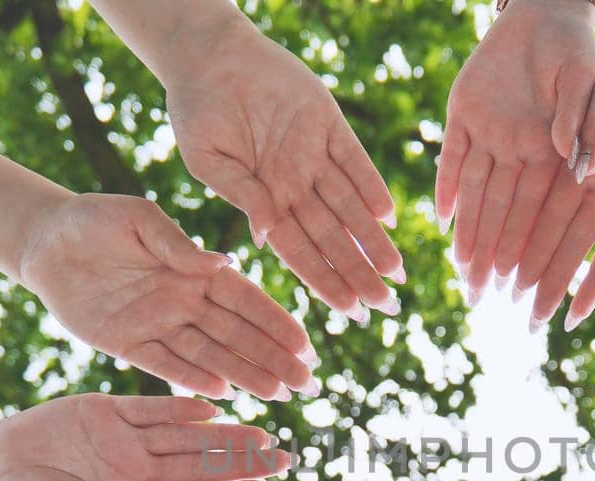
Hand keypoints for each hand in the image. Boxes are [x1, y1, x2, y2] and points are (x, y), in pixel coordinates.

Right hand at [0, 394, 289, 480]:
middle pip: (201, 466)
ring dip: (224, 434)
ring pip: (187, 435)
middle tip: (286, 461)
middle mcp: (140, 469)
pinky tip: (215, 403)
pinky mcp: (109, 408)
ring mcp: (127, 438)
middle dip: (242, 465)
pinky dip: (181, 403)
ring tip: (263, 433)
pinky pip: (152, 405)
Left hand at [16, 193, 319, 399]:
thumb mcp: (137, 220)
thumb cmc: (94, 220)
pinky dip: (192, 380)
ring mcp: (156, 326)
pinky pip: (164, 366)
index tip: (304, 343)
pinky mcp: (126, 344)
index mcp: (193, 270)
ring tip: (277, 394)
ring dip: (244, 375)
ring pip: (209, 355)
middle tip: (306, 382)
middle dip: (273, 358)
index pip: (244, 299)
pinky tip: (222, 394)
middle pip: (236, 335)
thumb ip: (178, 245)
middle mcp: (182, 302)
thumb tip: (224, 264)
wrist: (44, 241)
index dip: (275, 322)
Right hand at [164, 17, 403, 320]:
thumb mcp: (207, 159)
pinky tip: (389, 216)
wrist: (209, 55)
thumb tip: (264, 240)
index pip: (301, 252)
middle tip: (386, 306)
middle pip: (333, 238)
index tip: (348, 312)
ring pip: (351, 207)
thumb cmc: (197, 110)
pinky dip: (372, 186)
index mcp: (265, 200)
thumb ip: (240, 196)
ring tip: (397, 273)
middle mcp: (295, 184)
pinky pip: (355, 160)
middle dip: (359, 273)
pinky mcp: (329, 122)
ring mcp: (314, 155)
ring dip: (374, 240)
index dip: (325, 282)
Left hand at [437, 0, 594, 304]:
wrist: (543, 10)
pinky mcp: (461, 111)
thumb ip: (579, 122)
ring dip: (469, 233)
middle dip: (493, 256)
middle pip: (502, 213)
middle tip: (483, 298)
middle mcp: (516, 150)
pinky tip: (442, 221)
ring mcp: (487, 133)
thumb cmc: (574, 46)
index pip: (537, 210)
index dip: (528, 247)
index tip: (521, 285)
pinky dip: (446, 185)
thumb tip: (577, 167)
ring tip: (463, 274)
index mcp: (548, 151)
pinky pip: (451, 155)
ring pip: (474, 193)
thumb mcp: (584, 80)